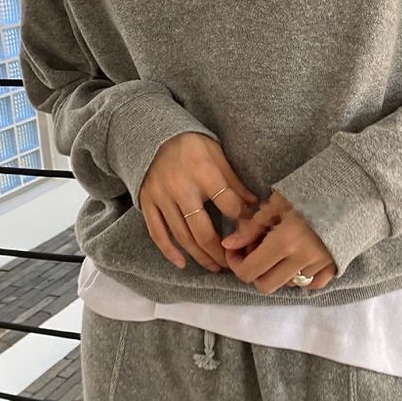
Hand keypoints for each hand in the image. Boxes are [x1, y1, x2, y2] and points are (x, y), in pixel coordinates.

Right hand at [138, 132, 258, 271]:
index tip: (250, 232)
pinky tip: (182, 263)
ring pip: (181, 236)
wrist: (153, 134)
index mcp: (203, 172)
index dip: (242, 221)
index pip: (228, 205)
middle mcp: (181, 188)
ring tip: (214, 267)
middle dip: (220, 252)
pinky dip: (169, 251)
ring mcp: (161, 197)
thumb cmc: (191, 144)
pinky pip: (157, 232)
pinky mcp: (147, 203)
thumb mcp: (217, 154)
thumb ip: (234, 181)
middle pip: (203, 230)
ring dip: (199, 256)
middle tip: (233, 264)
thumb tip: (254, 205)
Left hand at [221, 190, 337, 293]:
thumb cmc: (309, 192)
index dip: (236, 263)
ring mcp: (319, 266)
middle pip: (265, 285)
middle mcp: (301, 260)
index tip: (236, 250)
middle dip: (255, 271)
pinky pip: (310, 284)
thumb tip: (228, 244)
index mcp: (284, 242)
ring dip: (277, 272)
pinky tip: (297, 258)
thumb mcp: (276, 204)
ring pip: (286, 285)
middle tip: (255, 251)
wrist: (351, 191)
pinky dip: (299, 276)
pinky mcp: (333, 268)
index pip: (249, 271)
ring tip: (279, 251)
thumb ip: (250, 227)